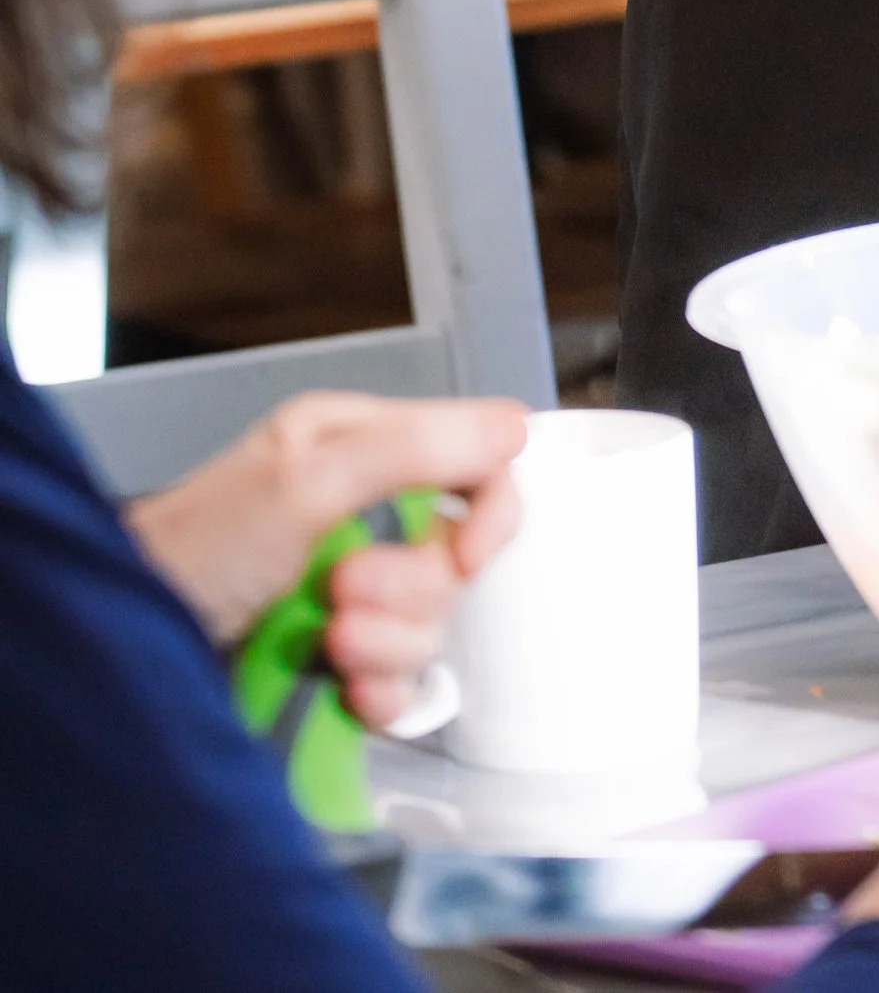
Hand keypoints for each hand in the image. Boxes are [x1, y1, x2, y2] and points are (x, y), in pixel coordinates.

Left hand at [126, 392, 526, 725]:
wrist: (128, 647)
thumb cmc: (198, 546)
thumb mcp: (307, 479)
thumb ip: (413, 449)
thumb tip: (510, 426)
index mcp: (363, 447)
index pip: (477, 466)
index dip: (489, 512)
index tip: (468, 555)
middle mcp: (366, 513)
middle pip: (455, 558)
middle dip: (407, 589)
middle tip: (340, 594)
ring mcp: (354, 591)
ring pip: (432, 623)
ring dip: (385, 641)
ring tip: (327, 641)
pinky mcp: (341, 657)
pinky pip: (403, 682)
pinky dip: (379, 691)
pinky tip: (343, 689)